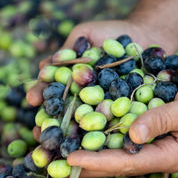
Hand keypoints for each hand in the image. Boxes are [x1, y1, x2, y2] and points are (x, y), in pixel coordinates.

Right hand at [26, 19, 177, 139]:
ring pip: (86, 125)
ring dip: (72, 136)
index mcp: (72, 83)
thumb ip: (67, 49)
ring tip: (61, 144)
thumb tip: (46, 64)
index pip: (52, 91)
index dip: (41, 95)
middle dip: (51, 124)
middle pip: (64, 113)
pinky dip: (105, 134)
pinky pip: (115, 124)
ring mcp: (105, 108)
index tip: (32, 98)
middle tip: (39, 131)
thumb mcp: (85, 34)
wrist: (145, 36)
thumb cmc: (111, 33)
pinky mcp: (125, 114)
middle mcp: (85, 99)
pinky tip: (95, 141)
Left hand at [66, 70, 177, 177]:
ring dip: (90, 153)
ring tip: (60, 154)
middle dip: (88, 164)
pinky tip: (83, 133)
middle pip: (118, 163)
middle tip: (55, 164)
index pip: (129, 162)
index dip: (99, 161)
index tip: (71, 159)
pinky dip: (101, 136)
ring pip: (117, 153)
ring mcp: (154, 144)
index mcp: (172, 156)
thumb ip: (162, 120)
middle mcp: (160, 154)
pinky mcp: (150, 131)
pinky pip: (121, 138)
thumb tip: (132, 135)